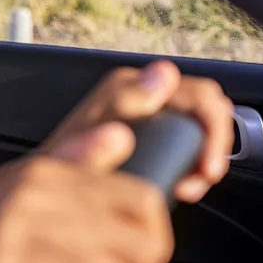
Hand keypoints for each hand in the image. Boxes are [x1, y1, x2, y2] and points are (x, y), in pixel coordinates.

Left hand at [41, 60, 233, 202]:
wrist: (49, 189)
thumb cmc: (64, 162)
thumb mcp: (95, 132)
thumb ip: (126, 100)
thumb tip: (162, 73)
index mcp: (131, 86)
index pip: (199, 94)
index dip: (213, 128)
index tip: (206, 166)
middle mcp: (143, 95)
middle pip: (206, 111)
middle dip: (212, 145)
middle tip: (199, 178)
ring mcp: (148, 117)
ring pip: (200, 130)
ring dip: (203, 158)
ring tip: (186, 186)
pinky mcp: (150, 139)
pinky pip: (187, 146)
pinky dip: (191, 166)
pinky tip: (180, 185)